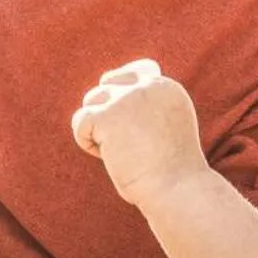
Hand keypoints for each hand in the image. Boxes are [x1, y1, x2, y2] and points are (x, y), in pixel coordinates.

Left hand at [71, 60, 209, 210]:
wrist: (176, 186)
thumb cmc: (170, 169)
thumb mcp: (169, 128)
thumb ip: (150, 108)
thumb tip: (114, 97)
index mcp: (167, 87)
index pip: (135, 72)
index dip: (120, 95)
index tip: (124, 124)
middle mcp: (150, 85)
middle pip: (108, 84)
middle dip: (105, 111)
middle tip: (117, 141)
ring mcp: (128, 98)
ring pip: (92, 100)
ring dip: (96, 127)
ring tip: (113, 152)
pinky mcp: (109, 115)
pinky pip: (81, 120)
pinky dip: (86, 140)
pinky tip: (104, 156)